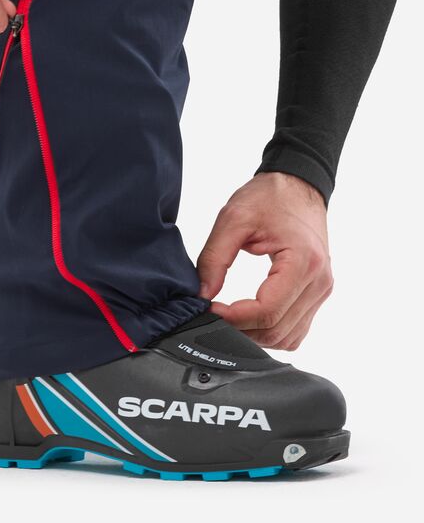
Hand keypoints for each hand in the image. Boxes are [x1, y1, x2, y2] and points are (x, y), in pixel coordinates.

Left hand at [196, 171, 332, 350]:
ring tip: (227, 316)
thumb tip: (201, 294)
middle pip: (278, 330)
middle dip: (240, 330)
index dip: (233, 318)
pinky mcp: (316, 293)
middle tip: (211, 314)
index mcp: (303, 262)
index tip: (207, 309)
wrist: (297, 185)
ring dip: (255, 335)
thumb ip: (214, 258)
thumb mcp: (232, 219)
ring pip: (288, 337)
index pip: (268, 311)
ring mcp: (321, 291)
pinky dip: (270, 330)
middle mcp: (319, 282)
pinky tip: (248, 317)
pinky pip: (295, 328)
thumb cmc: (269, 197)